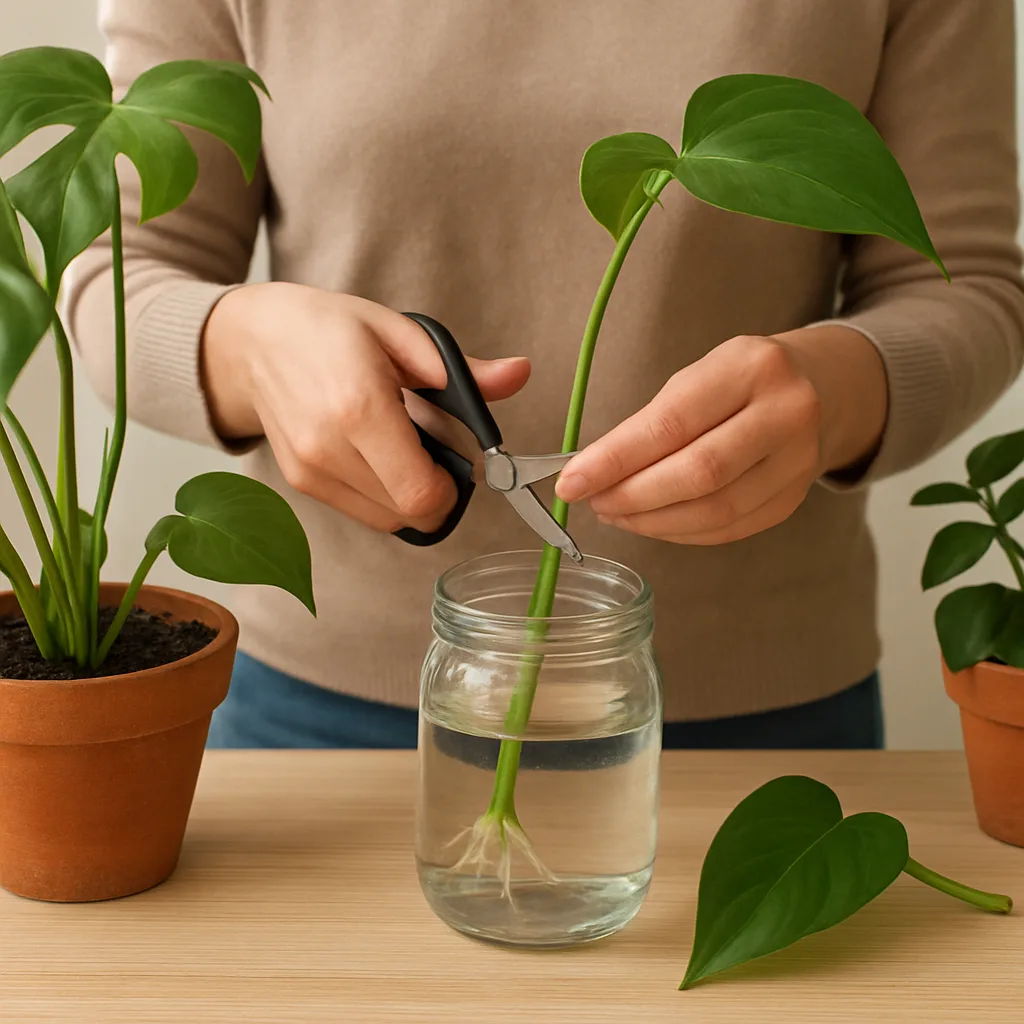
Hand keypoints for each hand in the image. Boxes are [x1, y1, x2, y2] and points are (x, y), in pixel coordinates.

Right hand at [201, 282, 530, 532]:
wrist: (251, 340)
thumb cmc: (328, 329)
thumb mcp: (401, 333)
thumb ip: (463, 370)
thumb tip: (520, 374)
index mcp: (359, 407)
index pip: (420, 492)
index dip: (453, 491)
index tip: (459, 465)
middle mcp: (328, 448)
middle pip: (407, 514)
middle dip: (436, 495)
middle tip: (434, 455)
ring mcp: (310, 471)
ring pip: (385, 521)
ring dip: (408, 498)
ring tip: (400, 449)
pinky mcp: (300, 483)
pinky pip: (360, 511)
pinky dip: (381, 496)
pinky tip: (374, 455)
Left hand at [555, 327, 886, 544]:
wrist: (824, 388)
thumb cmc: (741, 380)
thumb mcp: (700, 375)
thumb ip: (651, 421)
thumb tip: (590, 472)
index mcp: (752, 368)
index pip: (672, 423)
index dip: (615, 459)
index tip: (571, 480)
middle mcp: (786, 413)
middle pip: (698, 474)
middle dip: (632, 495)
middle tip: (592, 502)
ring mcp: (799, 461)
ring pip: (715, 510)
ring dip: (652, 521)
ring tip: (614, 512)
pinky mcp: (794, 498)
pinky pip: (729, 528)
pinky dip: (681, 532)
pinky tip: (651, 523)